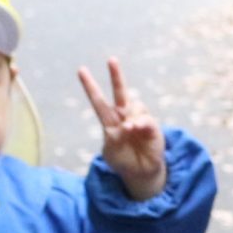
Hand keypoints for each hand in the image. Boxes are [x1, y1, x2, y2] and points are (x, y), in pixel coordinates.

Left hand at [79, 58, 166, 200]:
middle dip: (116, 76)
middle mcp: (124, 116)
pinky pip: (145, 119)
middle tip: (111, 59)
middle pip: (120, 92)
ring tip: (130, 131)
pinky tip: (136, 129)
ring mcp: (138, 120)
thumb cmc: (123, 161)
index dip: (90, 86)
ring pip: (135, 106)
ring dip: (131, 118)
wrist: (141, 173)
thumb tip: (129, 125)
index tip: (81, 70)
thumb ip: (115, 138)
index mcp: (110, 121)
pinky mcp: (152, 127)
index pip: (98, 101)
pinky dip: (140, 123)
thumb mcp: (111, 153)